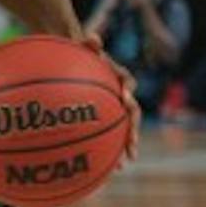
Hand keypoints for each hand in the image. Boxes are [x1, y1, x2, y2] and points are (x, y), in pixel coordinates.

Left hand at [81, 31, 141, 162]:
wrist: (73, 58)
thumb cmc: (77, 53)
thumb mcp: (81, 46)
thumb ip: (88, 44)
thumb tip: (93, 37)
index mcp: (117, 77)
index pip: (128, 83)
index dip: (128, 90)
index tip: (124, 98)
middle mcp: (119, 94)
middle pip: (130, 114)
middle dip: (132, 132)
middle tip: (131, 146)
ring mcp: (111, 108)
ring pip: (121, 130)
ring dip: (123, 148)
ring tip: (121, 166)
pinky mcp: (102, 118)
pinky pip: (104, 136)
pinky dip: (103, 151)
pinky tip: (97, 169)